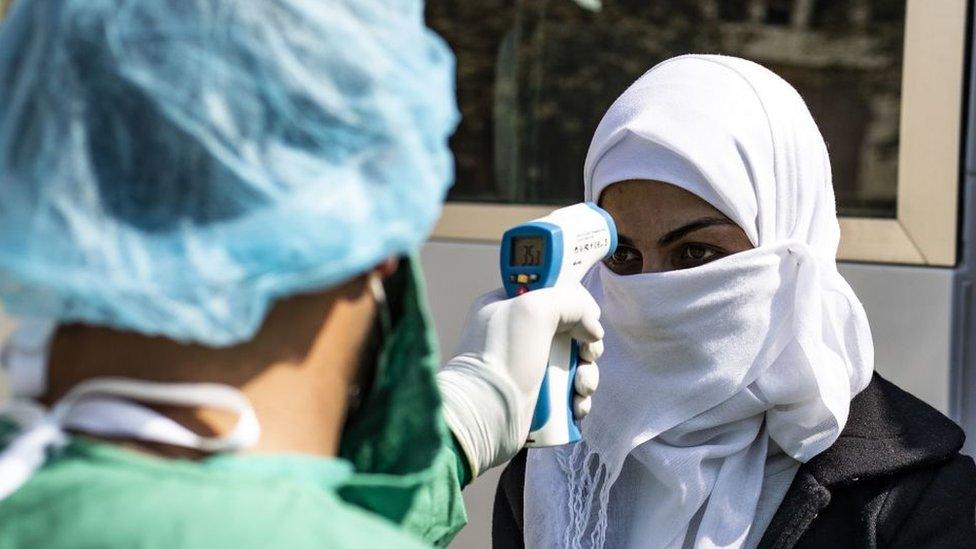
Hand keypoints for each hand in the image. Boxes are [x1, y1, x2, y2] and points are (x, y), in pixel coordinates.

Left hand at [437, 283, 603, 477]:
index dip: (574, 305)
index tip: (587, 320)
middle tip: (587, 356)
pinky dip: (579, 398)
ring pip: (572, 364)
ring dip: (587, 375)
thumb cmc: (501, 359)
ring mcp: (525, 367)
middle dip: (586, 347)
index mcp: (507, 306)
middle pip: (569, 331)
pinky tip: (577, 406)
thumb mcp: (533, 310)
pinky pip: (568, 392)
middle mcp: (516, 335)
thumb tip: (592, 328)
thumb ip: (568, 303)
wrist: (482, 416)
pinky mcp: (535, 397)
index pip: (551, 293)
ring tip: (582, 388)